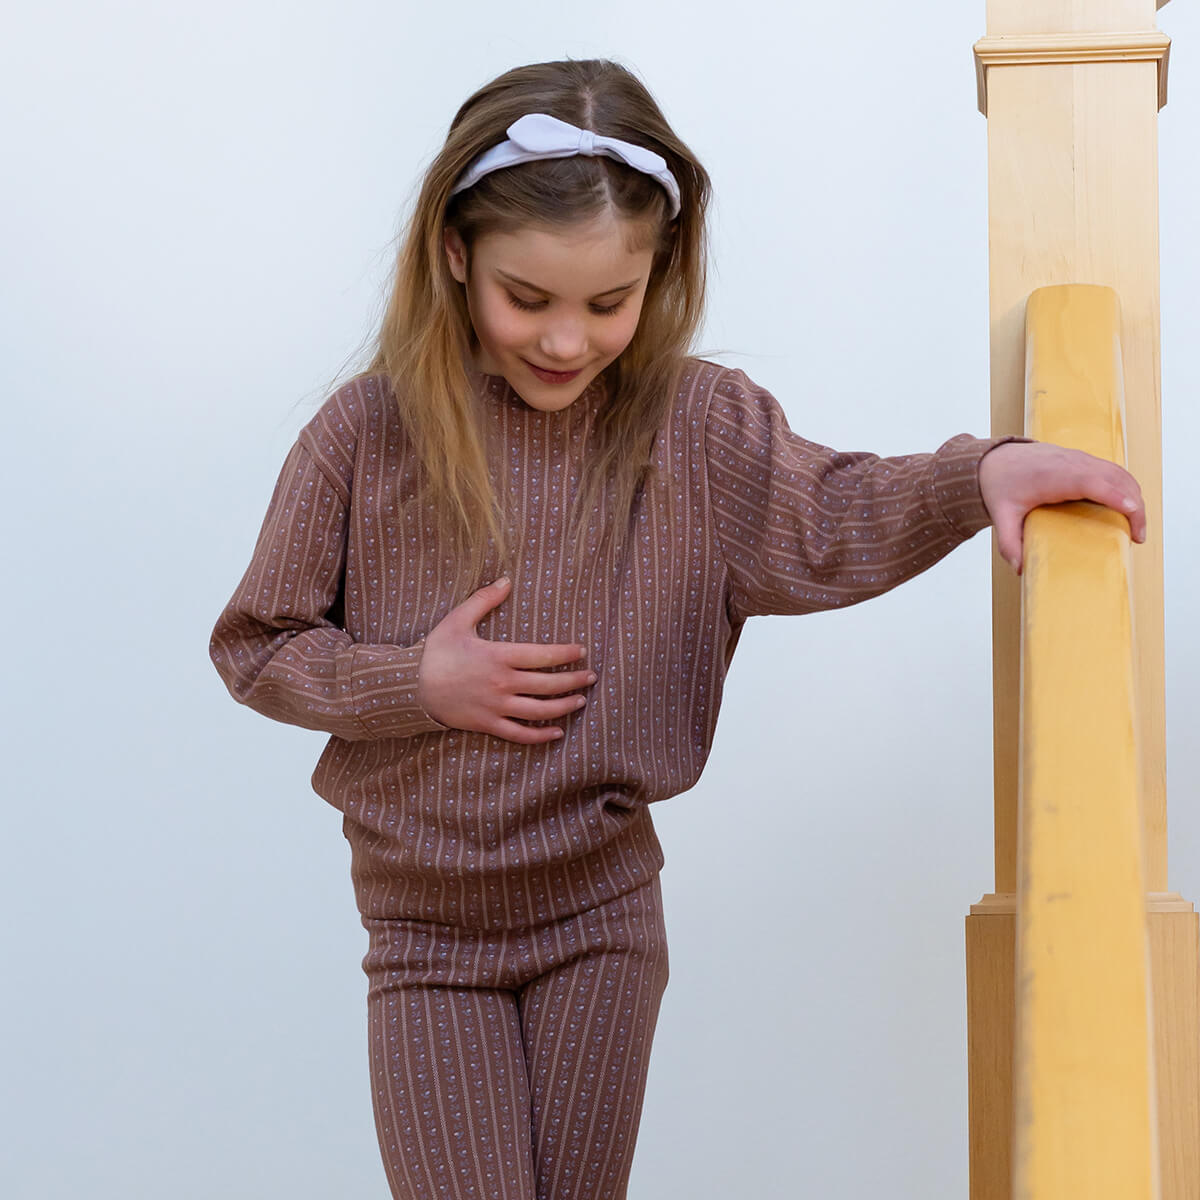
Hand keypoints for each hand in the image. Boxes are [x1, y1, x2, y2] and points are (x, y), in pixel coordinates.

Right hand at [416, 576, 595, 743]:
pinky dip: (541, 735)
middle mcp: (502, 683)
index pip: (543, 655)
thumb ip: (483, 600)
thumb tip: (506, 580)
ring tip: (580, 700)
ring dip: (565, 707)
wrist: (410, 688)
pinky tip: (557, 732)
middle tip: (591, 676)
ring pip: (540, 711)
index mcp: (499, 656)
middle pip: (549, 685)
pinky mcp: (488, 724)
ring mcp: (496, 707)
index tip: (581, 651)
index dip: (566, 654)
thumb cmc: (435, 652)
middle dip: (574, 680)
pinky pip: (520, 734)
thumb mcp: (457, 620)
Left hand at [978, 442, 1146, 572]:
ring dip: (1134, 497)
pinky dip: (1126, 488)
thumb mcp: (1001, 516)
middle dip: (1134, 505)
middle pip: (1116, 478)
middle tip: (1138, 536)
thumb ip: (1009, 543)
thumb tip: (1020, 569)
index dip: (1116, 496)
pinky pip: (1113, 471)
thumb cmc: (1000, 486)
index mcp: (1054, 476)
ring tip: (1136, 527)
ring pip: (1119, 473)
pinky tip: (1127, 508)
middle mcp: (1072, 462)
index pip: (1094, 482)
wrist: (994, 460)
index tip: (1133, 514)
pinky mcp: (1084, 459)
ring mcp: (1081, 458)